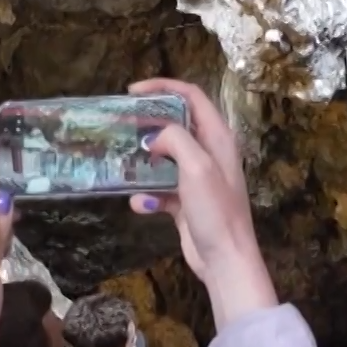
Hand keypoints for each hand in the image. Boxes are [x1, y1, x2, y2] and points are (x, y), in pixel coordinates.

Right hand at [126, 78, 276, 322]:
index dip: (163, 87)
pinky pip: (159, 189)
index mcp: (218, 138)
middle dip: (148, 125)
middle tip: (122, 127)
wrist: (224, 260)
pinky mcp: (185, 201)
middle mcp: (208, 153)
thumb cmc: (216, 211)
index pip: (191, 96)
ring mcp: (196, 178)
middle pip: (175, 125)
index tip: (132, 92)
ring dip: (142, 162)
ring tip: (123, 164)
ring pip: (163, 158)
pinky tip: (142, 204)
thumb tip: (154, 136)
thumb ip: (176, 140)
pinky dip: (148, 195)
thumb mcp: (197, 167)